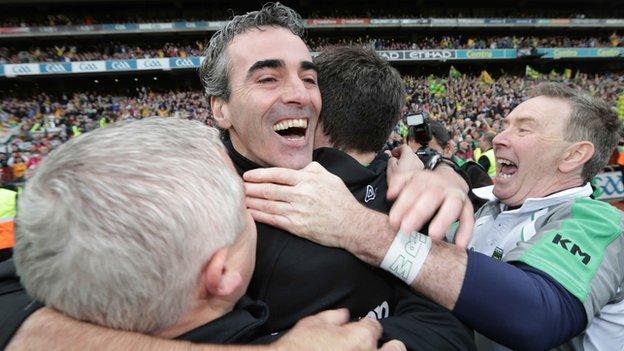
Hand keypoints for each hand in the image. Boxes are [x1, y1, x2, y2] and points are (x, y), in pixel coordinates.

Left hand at [243, 162, 366, 248]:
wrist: (352, 225)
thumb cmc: (341, 201)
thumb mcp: (330, 177)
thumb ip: (313, 169)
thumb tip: (299, 167)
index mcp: (307, 180)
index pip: (277, 174)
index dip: (259, 175)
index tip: (247, 175)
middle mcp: (301, 195)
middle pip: (269, 189)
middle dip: (250, 188)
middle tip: (237, 187)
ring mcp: (298, 211)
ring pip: (268, 204)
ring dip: (251, 201)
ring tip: (239, 199)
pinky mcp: (297, 227)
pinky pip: (273, 220)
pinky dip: (259, 216)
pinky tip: (249, 213)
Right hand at [273, 309, 404, 350]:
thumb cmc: (298, 347)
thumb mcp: (312, 324)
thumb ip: (333, 317)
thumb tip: (344, 316)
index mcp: (361, 338)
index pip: (375, 327)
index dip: (366, 326)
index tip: (360, 330)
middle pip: (396, 349)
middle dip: (389, 347)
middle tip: (374, 347)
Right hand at [385, 145, 423, 195]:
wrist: (410, 193)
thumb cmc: (401, 182)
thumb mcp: (390, 168)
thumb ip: (389, 159)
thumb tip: (389, 155)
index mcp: (409, 156)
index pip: (404, 147)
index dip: (397, 149)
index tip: (392, 153)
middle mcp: (417, 160)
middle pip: (409, 154)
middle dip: (401, 157)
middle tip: (394, 161)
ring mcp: (420, 168)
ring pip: (412, 162)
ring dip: (405, 164)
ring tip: (397, 170)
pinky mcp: (421, 175)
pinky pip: (414, 169)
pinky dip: (409, 170)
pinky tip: (403, 177)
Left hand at [386, 164, 473, 247]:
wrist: (450, 179)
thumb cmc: (424, 185)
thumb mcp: (409, 178)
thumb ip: (397, 183)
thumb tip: (390, 195)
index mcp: (423, 179)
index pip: (412, 190)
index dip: (402, 206)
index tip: (393, 222)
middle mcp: (441, 186)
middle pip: (431, 197)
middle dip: (418, 214)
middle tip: (406, 231)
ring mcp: (456, 196)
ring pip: (452, 206)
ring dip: (443, 221)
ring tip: (433, 237)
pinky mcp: (467, 207)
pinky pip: (469, 219)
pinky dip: (466, 232)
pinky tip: (459, 245)